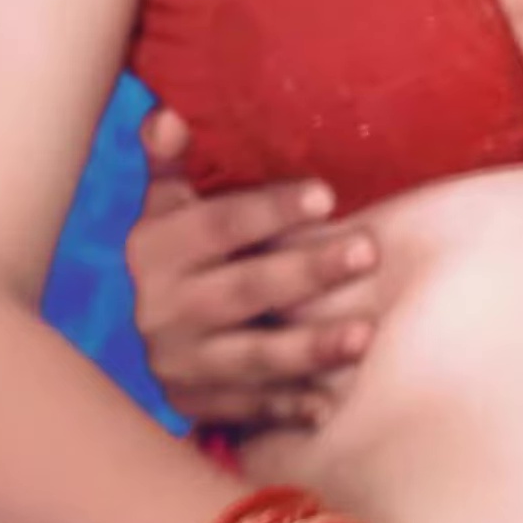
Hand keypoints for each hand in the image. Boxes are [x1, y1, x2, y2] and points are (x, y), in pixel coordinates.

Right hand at [127, 107, 384, 431]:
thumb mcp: (170, 205)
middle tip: (368, 249)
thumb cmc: (185, 250)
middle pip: (242, 289)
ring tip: (364, 335)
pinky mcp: (198, 405)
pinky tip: (331, 403)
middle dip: (307, 271)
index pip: (216, 225)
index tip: (326, 195)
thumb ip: (171, 161)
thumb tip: (167, 113)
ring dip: (309, 347)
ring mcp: (179, 363)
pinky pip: (251, 409)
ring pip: (251, 357)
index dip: (269, 210)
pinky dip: (291, 407)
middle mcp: (159, 309)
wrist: (156, 335)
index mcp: (154, 250)